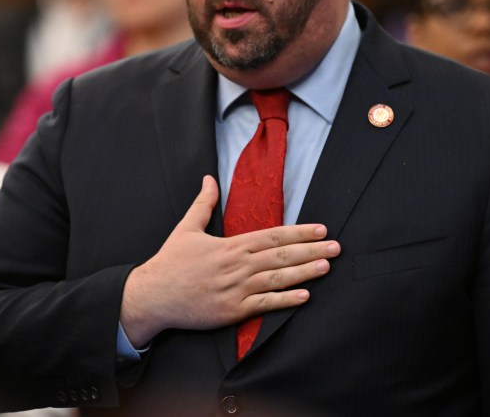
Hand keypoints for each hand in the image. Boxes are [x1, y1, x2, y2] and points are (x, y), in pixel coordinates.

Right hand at [119, 175, 340, 346]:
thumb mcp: (187, 228)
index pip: (272, 235)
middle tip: (336, 246)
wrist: (153, 295)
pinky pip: (265, 304)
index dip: (298, 232)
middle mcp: (237, 265)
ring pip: (277, 278)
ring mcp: (236, 289)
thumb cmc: (170, 262)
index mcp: (230, 245)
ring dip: (305, 272)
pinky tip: (305, 296)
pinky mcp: (232, 310)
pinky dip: (286, 300)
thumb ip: (203, 203)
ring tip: (326, 266)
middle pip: (281, 255)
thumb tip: (208, 178)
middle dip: (311, 250)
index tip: (320, 229)